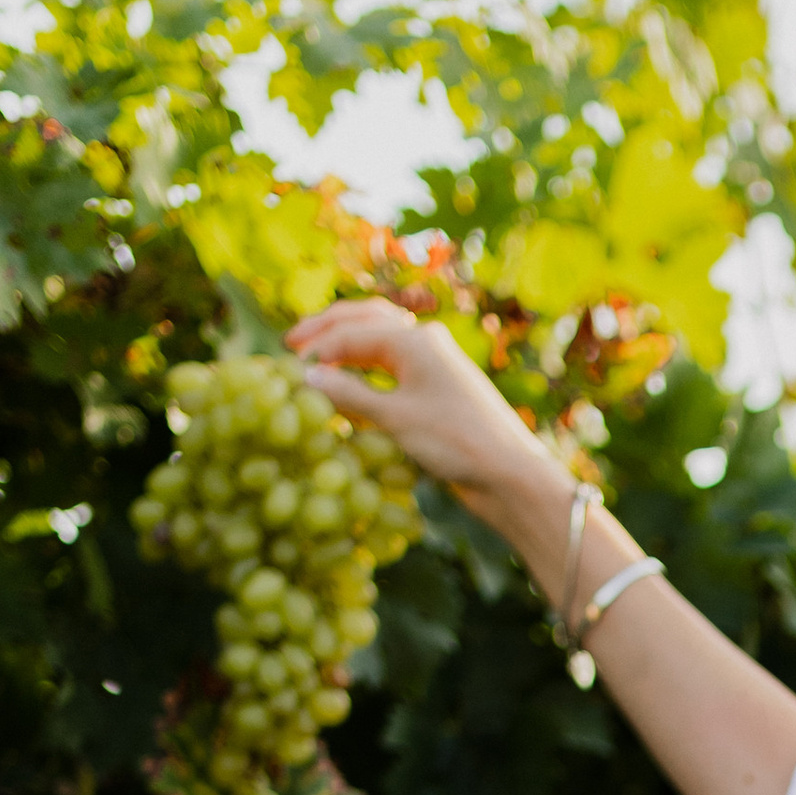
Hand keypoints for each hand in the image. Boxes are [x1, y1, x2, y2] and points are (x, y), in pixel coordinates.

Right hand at [286, 299, 554, 513]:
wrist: (510, 474)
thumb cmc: (455, 442)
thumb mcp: (395, 418)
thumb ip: (348, 395)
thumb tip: (305, 378)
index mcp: (414, 339)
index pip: (351, 332)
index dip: (316, 348)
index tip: (286, 368)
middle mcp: (425, 341)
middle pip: (366, 320)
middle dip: (328, 329)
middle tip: (293, 342)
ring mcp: (435, 363)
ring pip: (382, 340)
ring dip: (348, 345)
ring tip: (318, 359)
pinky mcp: (440, 387)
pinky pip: (395, 365)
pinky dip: (368, 368)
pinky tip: (352, 384)